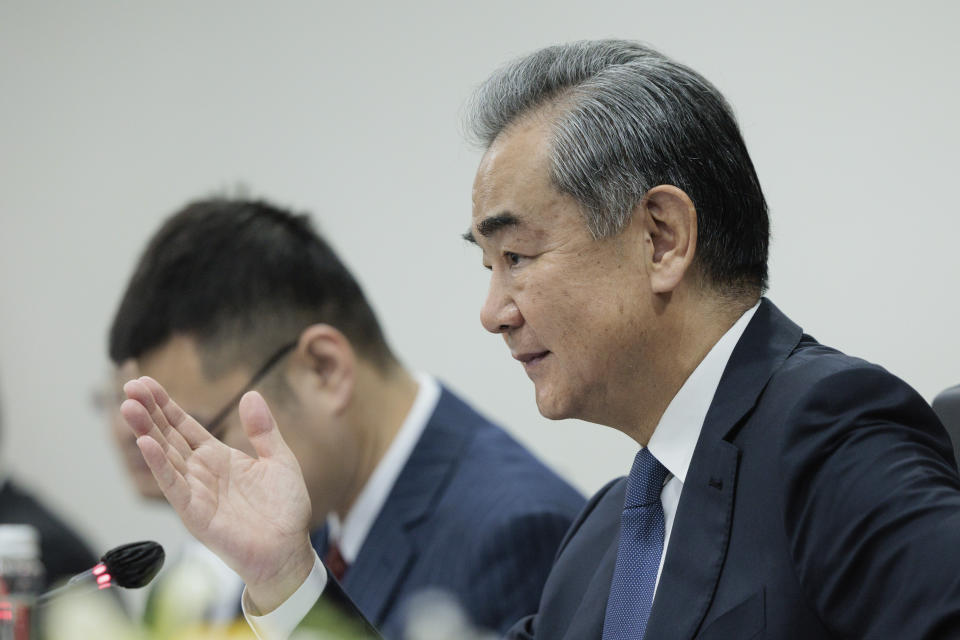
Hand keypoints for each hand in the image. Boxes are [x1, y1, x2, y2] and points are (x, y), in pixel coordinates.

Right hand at [121, 376, 315, 612]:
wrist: (289, 549)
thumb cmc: (284, 510)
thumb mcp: (280, 460)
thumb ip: (264, 430)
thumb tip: (251, 394)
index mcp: (218, 458)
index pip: (184, 426)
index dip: (165, 405)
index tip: (145, 382)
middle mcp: (201, 472)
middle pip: (168, 436)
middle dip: (149, 411)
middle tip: (129, 386)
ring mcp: (195, 492)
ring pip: (164, 456)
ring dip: (146, 432)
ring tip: (128, 407)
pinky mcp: (195, 513)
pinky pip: (173, 486)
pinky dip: (159, 465)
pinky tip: (146, 443)